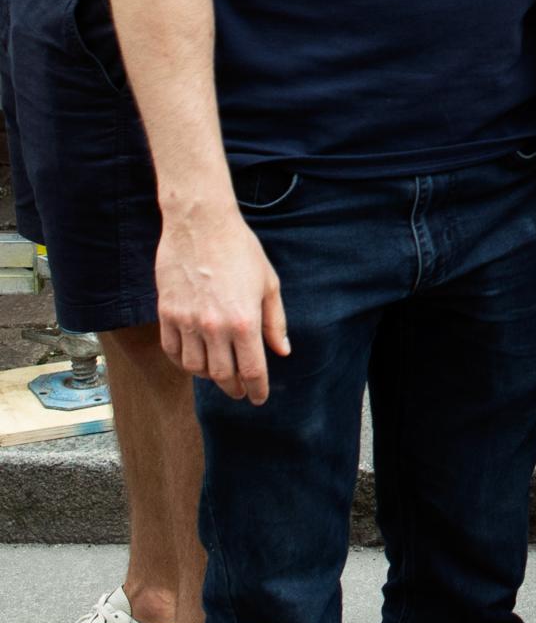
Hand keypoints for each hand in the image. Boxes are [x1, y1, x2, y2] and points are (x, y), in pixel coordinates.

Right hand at [156, 203, 288, 403]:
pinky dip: (183, 361)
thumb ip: (275, 321)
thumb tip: (282, 351)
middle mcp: (214, 326)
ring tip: (219, 372)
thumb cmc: (240, 250)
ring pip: (195, 368)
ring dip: (208, 376)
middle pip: (222, 376)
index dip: (257, 390)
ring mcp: (187, 321)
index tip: (258, 398)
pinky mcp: (166, 313)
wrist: (201, 224)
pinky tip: (194, 359)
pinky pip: (172, 350)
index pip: (252, 371)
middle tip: (239, 390)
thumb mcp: (269, 284)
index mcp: (245, 321)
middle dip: (234, 388)